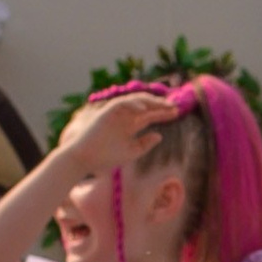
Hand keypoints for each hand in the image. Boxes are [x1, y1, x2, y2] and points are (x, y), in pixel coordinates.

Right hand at [51, 87, 174, 177]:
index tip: (176, 113)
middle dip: (159, 105)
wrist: (85, 159)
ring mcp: (115, 114)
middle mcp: (124, 117)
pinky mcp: (106, 112)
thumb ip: (145, 144)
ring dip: (149, 101)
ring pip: (134, 101)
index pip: (149, 116)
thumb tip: (160, 135)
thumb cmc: (106, 158)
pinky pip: (121, 103)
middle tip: (174, 106)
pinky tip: (143, 109)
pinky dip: (132, 104)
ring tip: (162, 104)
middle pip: (145, 107)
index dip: (162, 113)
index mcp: (130, 126)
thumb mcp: (131, 152)